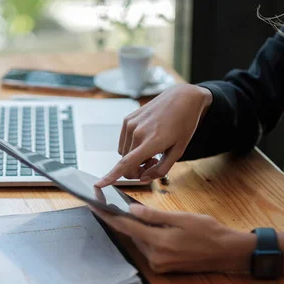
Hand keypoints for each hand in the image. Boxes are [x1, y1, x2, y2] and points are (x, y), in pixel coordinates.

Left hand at [92, 204, 255, 272]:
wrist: (227, 253)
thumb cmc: (209, 232)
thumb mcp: (183, 218)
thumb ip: (155, 216)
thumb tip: (132, 210)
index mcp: (160, 242)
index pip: (126, 227)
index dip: (107, 215)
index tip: (93, 206)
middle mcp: (155, 256)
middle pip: (131, 234)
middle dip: (122, 219)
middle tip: (111, 203)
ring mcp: (159, 264)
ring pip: (139, 241)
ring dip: (136, 228)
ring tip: (133, 212)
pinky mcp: (162, 267)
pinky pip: (147, 248)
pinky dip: (145, 236)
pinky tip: (149, 226)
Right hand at [95, 84, 212, 186]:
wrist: (182, 98)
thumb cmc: (184, 124)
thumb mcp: (178, 151)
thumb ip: (160, 169)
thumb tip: (143, 178)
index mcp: (152, 141)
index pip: (126, 163)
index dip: (111, 176)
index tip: (99, 184)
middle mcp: (137, 132)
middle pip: (126, 164)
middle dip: (137, 169)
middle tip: (154, 162)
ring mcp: (130, 124)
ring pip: (124, 154)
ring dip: (134, 157)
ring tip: (152, 149)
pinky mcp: (127, 119)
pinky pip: (123, 142)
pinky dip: (132, 146)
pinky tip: (146, 138)